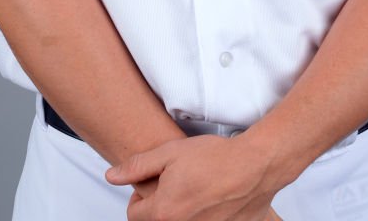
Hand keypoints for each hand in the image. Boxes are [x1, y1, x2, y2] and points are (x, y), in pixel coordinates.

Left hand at [105, 133, 280, 220]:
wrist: (255, 166)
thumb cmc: (215, 158)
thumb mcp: (170, 152)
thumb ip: (137, 166)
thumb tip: (112, 176)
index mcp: (163, 212)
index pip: (133, 214)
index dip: (140, 196)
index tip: (155, 184)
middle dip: (159, 207)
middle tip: (176, 186)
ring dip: (180, 213)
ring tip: (195, 192)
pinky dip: (202, 217)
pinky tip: (211, 201)